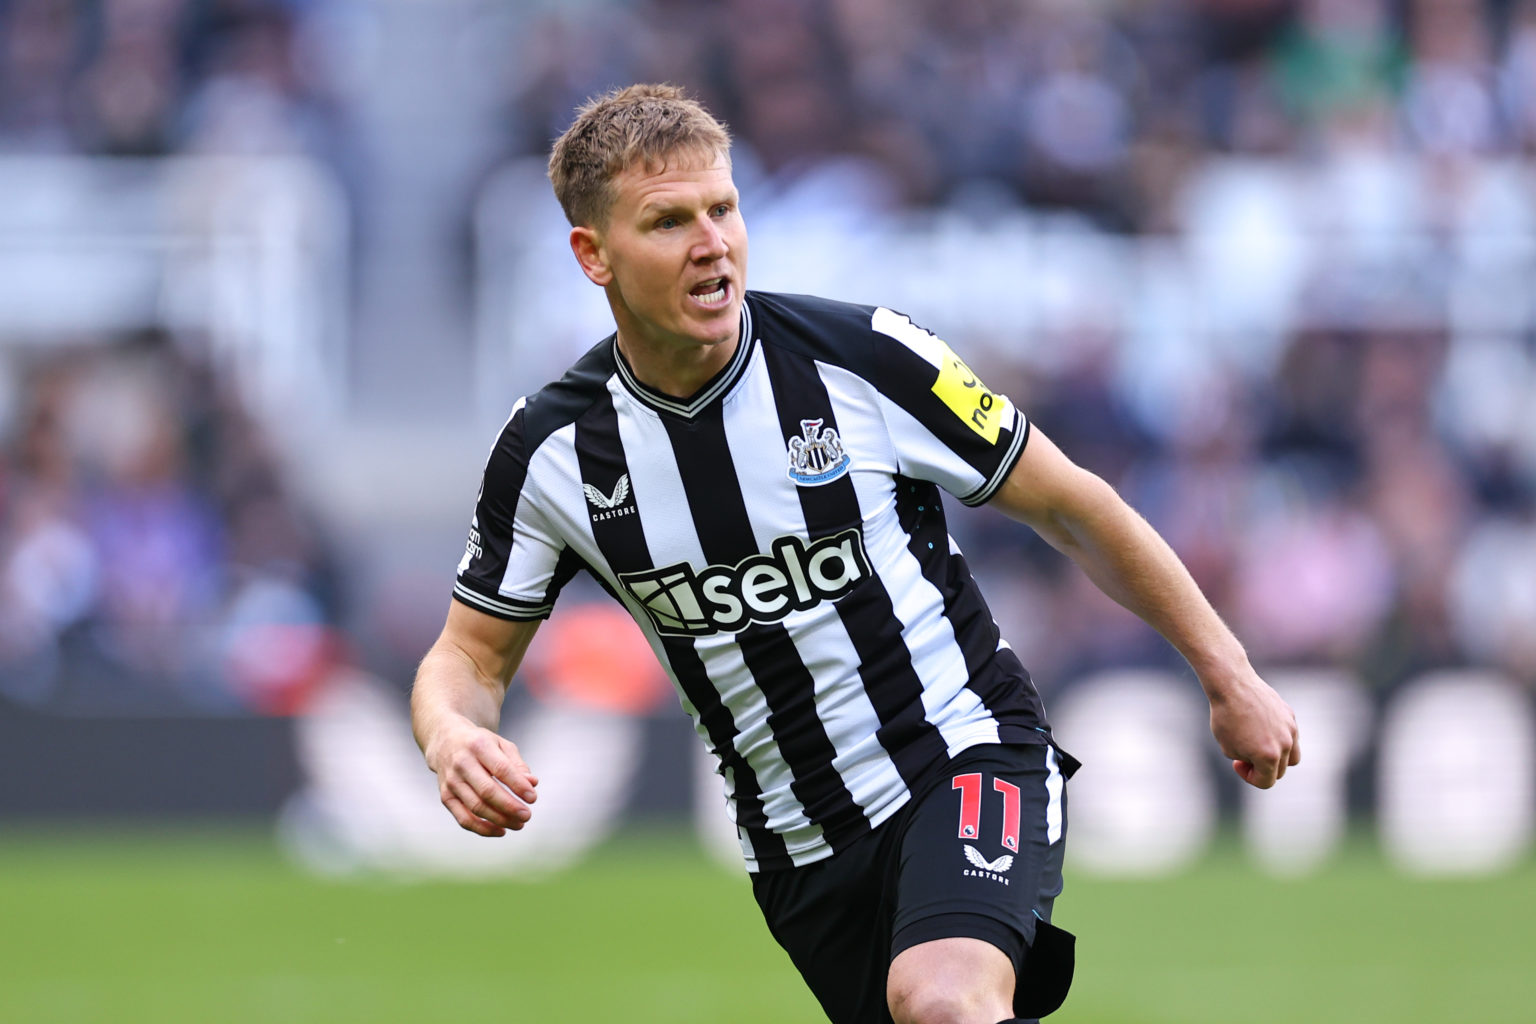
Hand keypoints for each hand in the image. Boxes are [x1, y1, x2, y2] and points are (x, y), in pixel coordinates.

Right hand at [424, 720, 538, 836]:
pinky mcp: (446, 797)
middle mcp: (462, 763)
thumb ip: (517, 764)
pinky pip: (463, 819)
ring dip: (500, 819)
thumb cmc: (480, 744)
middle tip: (527, 815)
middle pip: (487, 791)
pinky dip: (483, 829)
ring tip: (519, 824)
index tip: (533, 798)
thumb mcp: (501, 744)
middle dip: (510, 806)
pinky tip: (501, 830)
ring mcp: (452, 781)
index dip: (518, 785)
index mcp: (479, 745)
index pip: (501, 769)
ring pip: (476, 807)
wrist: (446, 743)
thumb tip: (532, 783)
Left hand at [1206, 670, 1300, 788]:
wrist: (1232, 683)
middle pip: (1280, 771)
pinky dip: (1278, 738)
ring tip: (1259, 746)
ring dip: (1278, 758)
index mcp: (1269, 756)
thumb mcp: (1228, 748)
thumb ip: (1248, 760)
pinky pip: (1289, 735)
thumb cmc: (1225, 717)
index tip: (1237, 762)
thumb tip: (1259, 760)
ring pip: (1293, 756)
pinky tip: (1260, 727)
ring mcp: (1290, 729)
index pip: (1266, 782)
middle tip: (1245, 754)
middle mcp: (1285, 744)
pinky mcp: (1290, 715)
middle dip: (1262, 768)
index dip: (1249, 777)